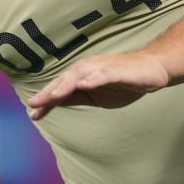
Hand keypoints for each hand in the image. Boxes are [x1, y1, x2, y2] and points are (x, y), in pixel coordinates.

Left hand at [26, 52, 169, 120]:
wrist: (151, 70)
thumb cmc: (122, 82)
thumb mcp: (95, 95)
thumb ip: (76, 97)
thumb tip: (54, 103)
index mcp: (81, 75)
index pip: (60, 88)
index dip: (45, 100)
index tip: (32, 114)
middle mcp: (88, 68)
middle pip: (64, 80)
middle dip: (49, 92)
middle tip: (33, 105)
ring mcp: (102, 68)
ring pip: (79, 76)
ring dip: (66, 85)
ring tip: (52, 96)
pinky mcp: (117, 71)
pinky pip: (103, 75)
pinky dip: (94, 79)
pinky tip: (85, 85)